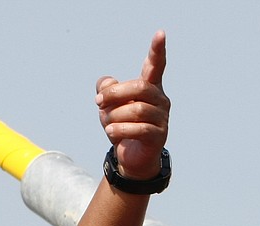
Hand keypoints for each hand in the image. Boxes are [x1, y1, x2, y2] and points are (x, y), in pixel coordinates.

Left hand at [96, 30, 169, 179]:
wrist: (130, 158)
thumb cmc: (121, 127)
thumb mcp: (108, 107)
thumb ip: (105, 90)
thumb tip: (106, 83)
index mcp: (149, 88)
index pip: (155, 66)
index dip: (157, 50)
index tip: (160, 33)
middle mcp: (160, 100)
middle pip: (139, 87)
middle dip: (114, 94)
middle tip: (97, 102)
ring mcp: (162, 118)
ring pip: (137, 109)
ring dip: (114, 116)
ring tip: (106, 124)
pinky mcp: (158, 136)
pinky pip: (138, 129)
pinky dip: (119, 129)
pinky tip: (111, 132)